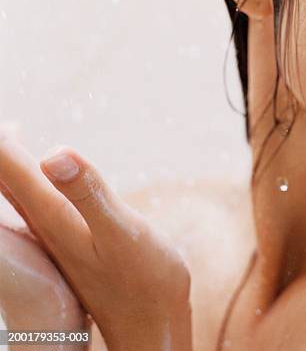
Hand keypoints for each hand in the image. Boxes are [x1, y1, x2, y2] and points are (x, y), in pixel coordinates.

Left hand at [0, 122, 192, 350]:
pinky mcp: (72, 240)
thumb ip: (88, 194)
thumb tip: (52, 153)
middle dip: (1, 150)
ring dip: (9, 164)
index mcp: (53, 215)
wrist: (152, 325)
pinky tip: (42, 176)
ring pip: (17, 191)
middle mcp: (46, 224)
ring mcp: (58, 235)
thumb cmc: (145, 279)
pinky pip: (37, 200)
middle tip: (3, 124)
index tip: (0, 121)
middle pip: (5, 180)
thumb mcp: (122, 232)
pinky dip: (31, 179)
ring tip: (7, 140)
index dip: (0, 141)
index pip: (10, 169)